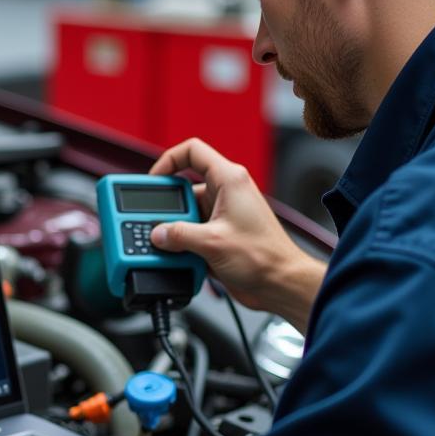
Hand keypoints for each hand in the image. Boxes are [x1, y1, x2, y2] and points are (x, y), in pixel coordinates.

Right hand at [150, 138, 321, 320]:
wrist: (281, 284)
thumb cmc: (264, 257)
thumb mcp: (212, 243)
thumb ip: (178, 235)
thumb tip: (158, 233)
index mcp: (229, 180)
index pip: (192, 152)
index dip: (168, 161)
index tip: (153, 181)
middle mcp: (226, 193)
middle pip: (184, 189)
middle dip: (168, 209)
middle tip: (155, 224)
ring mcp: (223, 214)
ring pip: (187, 214)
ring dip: (175, 231)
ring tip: (169, 246)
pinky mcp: (221, 234)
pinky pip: (193, 232)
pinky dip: (183, 244)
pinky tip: (180, 258)